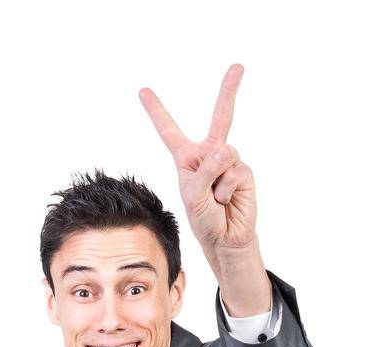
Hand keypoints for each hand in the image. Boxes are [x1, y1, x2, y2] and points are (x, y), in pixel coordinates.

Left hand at [139, 63, 257, 257]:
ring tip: (215, 198)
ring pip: (224, 153)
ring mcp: (228, 161)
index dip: (156, 111)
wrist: (226, 239)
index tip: (143, 91)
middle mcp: (208, 155)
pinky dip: (227, 188)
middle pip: (221, 118)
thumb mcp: (193, 196)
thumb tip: (224, 150)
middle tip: (238, 67)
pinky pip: (234, 171)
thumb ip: (205, 171)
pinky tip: (226, 200)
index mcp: (187, 158)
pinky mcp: (243, 172)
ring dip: (216, 180)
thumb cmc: (204, 219)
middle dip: (229, 91)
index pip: (169, 131)